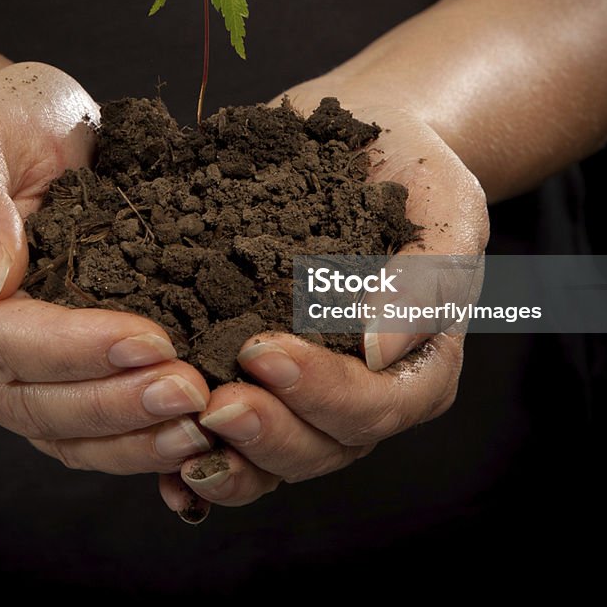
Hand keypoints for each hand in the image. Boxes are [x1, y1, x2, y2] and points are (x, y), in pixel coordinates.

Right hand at [0, 62, 211, 474]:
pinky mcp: (38, 379)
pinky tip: (185, 433)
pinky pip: (78, 430)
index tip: (150, 339)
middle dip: (113, 401)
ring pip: (56, 429)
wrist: (17, 136)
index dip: (73, 347)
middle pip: (28, 398)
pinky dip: (130, 440)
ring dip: (130, 434)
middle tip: (191, 391)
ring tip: (199, 421)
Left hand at [159, 94, 487, 514]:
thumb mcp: (445, 215)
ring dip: (227, 455)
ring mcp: (308, 392)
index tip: (263, 352)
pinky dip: (197, 456)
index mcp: (416, 367)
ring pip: (272, 455)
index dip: (322, 392)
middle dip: (266, 432)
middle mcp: (362, 392)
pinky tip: (161, 463)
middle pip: (320, 447)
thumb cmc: (420, 178)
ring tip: (179, 433)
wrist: (371, 143)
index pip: (376, 405)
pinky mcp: (260, 378)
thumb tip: (376, 351)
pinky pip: (233, 435)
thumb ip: (422, 283)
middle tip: (214, 405)